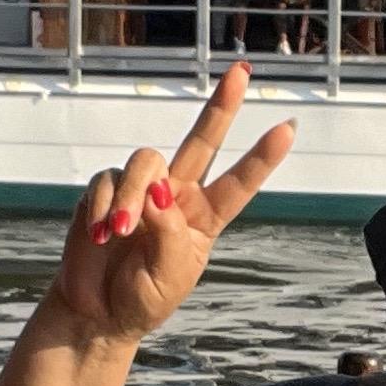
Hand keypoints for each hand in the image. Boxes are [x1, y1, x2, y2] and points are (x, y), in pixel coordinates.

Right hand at [45, 64, 296, 346]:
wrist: (97, 313)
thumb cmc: (141, 298)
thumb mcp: (169, 275)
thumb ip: (168, 232)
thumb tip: (157, 191)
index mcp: (204, 219)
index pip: (238, 184)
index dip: (261, 158)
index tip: (288, 127)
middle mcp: (177, 196)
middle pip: (202, 141)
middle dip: (222, 106)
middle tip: (241, 72)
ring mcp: (142, 190)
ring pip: (146, 162)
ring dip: (131, 195)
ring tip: (116, 233)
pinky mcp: (105, 190)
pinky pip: (108, 180)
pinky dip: (102, 206)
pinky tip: (99, 236)